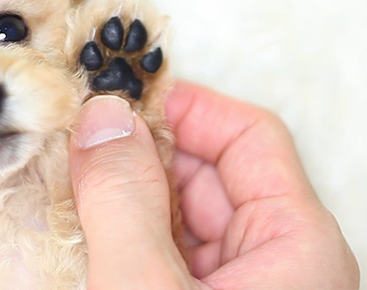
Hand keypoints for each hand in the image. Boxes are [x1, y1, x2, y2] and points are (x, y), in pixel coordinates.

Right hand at [69, 82, 359, 289]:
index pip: (248, 134)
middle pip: (207, 169)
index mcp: (297, 245)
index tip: (117, 96)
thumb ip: (123, 199)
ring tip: (68, 182)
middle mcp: (277, 260)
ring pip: (178, 210)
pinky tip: (80, 227)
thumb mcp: (147, 288)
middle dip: (140, 151)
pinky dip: (123, 231)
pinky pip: (164, 248)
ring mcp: (239, 286)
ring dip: (123, 192)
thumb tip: (102, 116)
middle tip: (76, 141)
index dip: (183, 107)